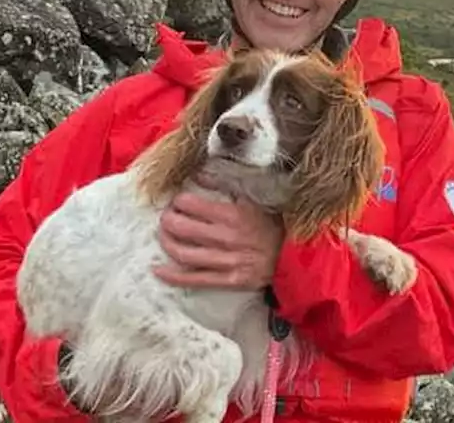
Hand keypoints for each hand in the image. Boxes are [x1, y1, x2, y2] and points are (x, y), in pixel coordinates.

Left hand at [153, 189, 283, 289]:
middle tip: (166, 216)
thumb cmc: (273, 223)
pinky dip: (174, 276)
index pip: (191, 205)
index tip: (176, 200)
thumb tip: (200, 174)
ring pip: (185, 254)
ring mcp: (228, 261)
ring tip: (163, 235)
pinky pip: (196, 279)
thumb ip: (226, 183)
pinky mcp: (230, 280)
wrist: (295, 255)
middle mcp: (227, 238)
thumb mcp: (254, 197)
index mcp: (233, 214)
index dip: (178, 201)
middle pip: (182, 229)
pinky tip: (158, 270)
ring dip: (167, 243)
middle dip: (167, 221)